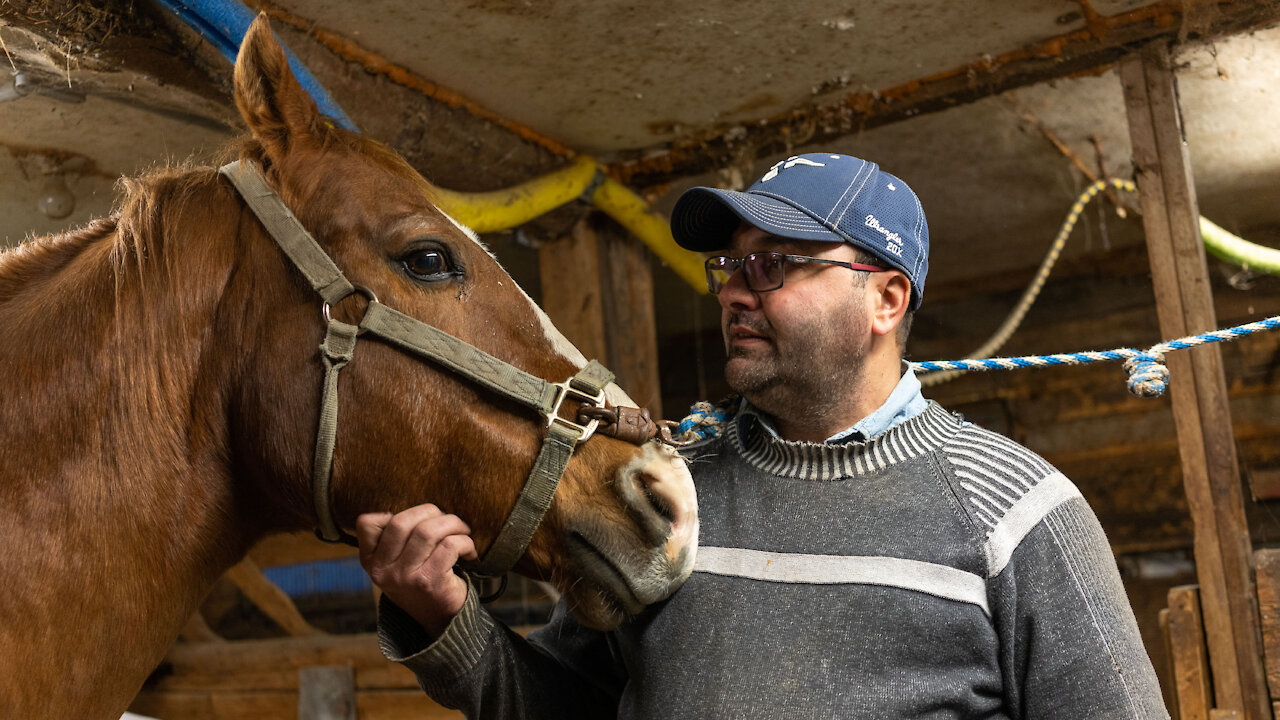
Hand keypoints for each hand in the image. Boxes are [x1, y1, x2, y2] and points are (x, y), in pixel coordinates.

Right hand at [356, 504, 477, 637]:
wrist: (441, 621)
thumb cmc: (421, 581)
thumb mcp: (397, 564)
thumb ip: (397, 538)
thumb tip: (421, 508)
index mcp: (371, 561)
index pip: (366, 523)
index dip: (392, 513)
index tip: (415, 521)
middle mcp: (383, 571)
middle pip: (402, 521)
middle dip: (431, 511)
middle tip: (447, 520)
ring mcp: (405, 578)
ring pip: (428, 531)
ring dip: (453, 524)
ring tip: (462, 531)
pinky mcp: (430, 583)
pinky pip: (450, 546)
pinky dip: (465, 542)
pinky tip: (469, 551)